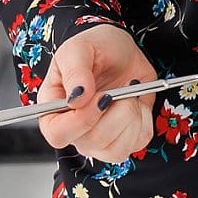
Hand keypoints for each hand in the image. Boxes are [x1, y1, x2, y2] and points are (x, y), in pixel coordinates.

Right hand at [36, 23, 157, 162]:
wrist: (123, 51)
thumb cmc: (95, 48)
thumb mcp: (79, 48)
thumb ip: (75, 71)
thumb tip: (77, 100)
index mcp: (54, 109)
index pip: (57, 134)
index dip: (80, 121)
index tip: (101, 97)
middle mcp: (74, 129)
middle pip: (92, 141)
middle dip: (115, 112)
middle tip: (119, 88)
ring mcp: (97, 140)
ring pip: (116, 149)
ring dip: (131, 115)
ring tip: (128, 92)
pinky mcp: (123, 141)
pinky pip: (137, 142)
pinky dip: (143, 119)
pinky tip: (136, 102)